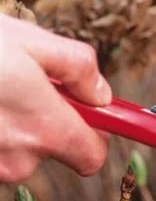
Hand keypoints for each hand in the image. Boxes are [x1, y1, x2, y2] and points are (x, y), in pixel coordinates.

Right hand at [0, 15, 111, 181]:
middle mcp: (19, 159)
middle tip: (23, 82)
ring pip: (16, 148)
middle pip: (50, 149)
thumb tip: (101, 94)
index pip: (91, 157)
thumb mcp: (33, 41)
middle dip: (44, 119)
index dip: (95, 135)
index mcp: (46, 129)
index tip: (90, 116)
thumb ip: (79, 68)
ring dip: (10, 122)